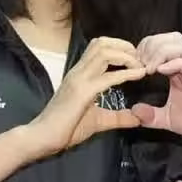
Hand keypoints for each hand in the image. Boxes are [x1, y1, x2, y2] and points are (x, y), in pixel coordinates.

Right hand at [24, 37, 145, 157]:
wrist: (42, 138)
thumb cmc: (66, 128)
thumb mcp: (98, 120)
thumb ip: (117, 117)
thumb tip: (137, 118)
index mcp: (80, 73)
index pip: (98, 46)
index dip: (119, 46)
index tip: (135, 57)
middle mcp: (79, 71)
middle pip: (102, 43)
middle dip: (124, 46)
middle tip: (139, 59)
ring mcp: (79, 79)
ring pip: (104, 52)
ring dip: (126, 55)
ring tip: (139, 65)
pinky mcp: (82, 92)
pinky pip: (108, 77)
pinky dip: (126, 73)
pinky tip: (138, 75)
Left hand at [132, 32, 181, 146]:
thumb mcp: (170, 120)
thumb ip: (152, 116)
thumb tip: (133, 111)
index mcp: (176, 69)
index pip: (158, 44)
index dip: (143, 50)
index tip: (133, 67)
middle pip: (166, 37)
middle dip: (149, 46)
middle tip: (140, 65)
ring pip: (176, 41)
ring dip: (158, 51)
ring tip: (149, 69)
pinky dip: (170, 62)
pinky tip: (161, 73)